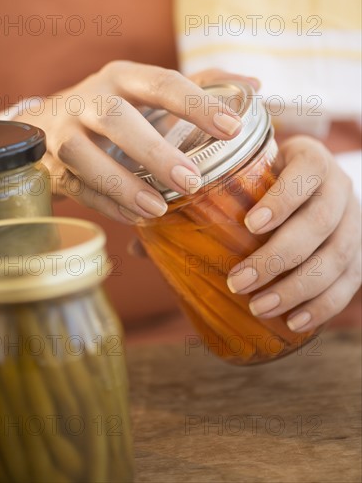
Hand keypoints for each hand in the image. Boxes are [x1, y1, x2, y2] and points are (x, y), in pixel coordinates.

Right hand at [16, 62, 256, 222]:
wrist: (46, 124)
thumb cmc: (115, 108)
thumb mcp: (150, 91)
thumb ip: (202, 86)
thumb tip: (255, 85)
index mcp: (123, 77)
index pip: (162, 83)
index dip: (197, 105)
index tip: (232, 130)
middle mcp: (90, 98)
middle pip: (117, 118)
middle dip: (154, 151)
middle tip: (192, 181)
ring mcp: (65, 132)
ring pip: (86, 156)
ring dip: (123, 184)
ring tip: (158, 209)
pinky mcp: (54, 167)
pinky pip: (78, 188)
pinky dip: (107, 205)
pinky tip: (136, 218)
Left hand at [227, 136, 361, 331]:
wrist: (312, 185)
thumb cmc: (267, 180)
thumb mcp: (247, 171)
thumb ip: (210, 195)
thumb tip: (143, 241)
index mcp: (312, 160)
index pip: (305, 175)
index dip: (282, 200)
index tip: (250, 225)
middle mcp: (340, 188)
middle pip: (319, 223)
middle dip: (277, 257)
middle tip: (239, 283)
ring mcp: (354, 223)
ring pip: (336, 258)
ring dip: (296, 288)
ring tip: (259, 307)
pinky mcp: (358, 253)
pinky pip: (349, 283)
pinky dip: (323, 305)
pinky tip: (294, 322)